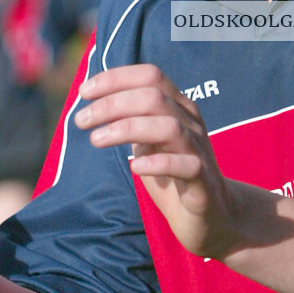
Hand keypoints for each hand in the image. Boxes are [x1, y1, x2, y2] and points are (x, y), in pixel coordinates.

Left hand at [75, 64, 240, 260]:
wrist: (212, 217)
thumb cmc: (173, 177)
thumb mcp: (148, 143)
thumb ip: (130, 122)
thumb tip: (92, 105)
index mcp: (179, 107)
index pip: (150, 76)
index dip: (116, 78)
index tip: (84, 91)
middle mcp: (191, 123)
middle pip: (153, 97)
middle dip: (112, 104)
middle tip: (81, 121)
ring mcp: (199, 151)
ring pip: (168, 126)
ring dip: (127, 128)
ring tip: (96, 139)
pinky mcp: (203, 181)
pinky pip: (186, 165)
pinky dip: (157, 163)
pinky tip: (134, 168)